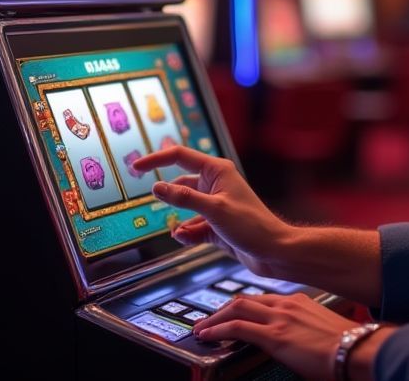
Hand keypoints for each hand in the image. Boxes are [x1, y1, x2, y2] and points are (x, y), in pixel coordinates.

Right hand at [131, 146, 293, 276]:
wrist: (273, 252)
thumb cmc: (252, 225)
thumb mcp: (214, 210)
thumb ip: (183, 198)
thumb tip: (156, 188)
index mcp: (217, 171)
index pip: (179, 157)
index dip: (155, 159)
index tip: (135, 167)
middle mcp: (215, 184)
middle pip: (180, 184)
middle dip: (168, 196)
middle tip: (154, 204)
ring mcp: (215, 205)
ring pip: (185, 208)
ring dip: (179, 221)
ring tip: (179, 232)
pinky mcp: (216, 224)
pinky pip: (192, 226)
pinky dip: (187, 233)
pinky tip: (186, 240)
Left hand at [192, 293, 360, 380]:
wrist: (359, 350)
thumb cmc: (348, 346)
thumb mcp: (323, 331)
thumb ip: (306, 331)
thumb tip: (300, 345)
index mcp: (299, 302)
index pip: (262, 300)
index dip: (243, 307)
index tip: (233, 314)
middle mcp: (287, 304)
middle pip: (245, 300)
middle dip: (223, 310)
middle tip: (210, 319)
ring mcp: (279, 318)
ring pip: (236, 309)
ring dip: (216, 318)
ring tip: (203, 328)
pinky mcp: (274, 336)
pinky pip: (236, 328)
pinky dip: (218, 330)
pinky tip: (207, 335)